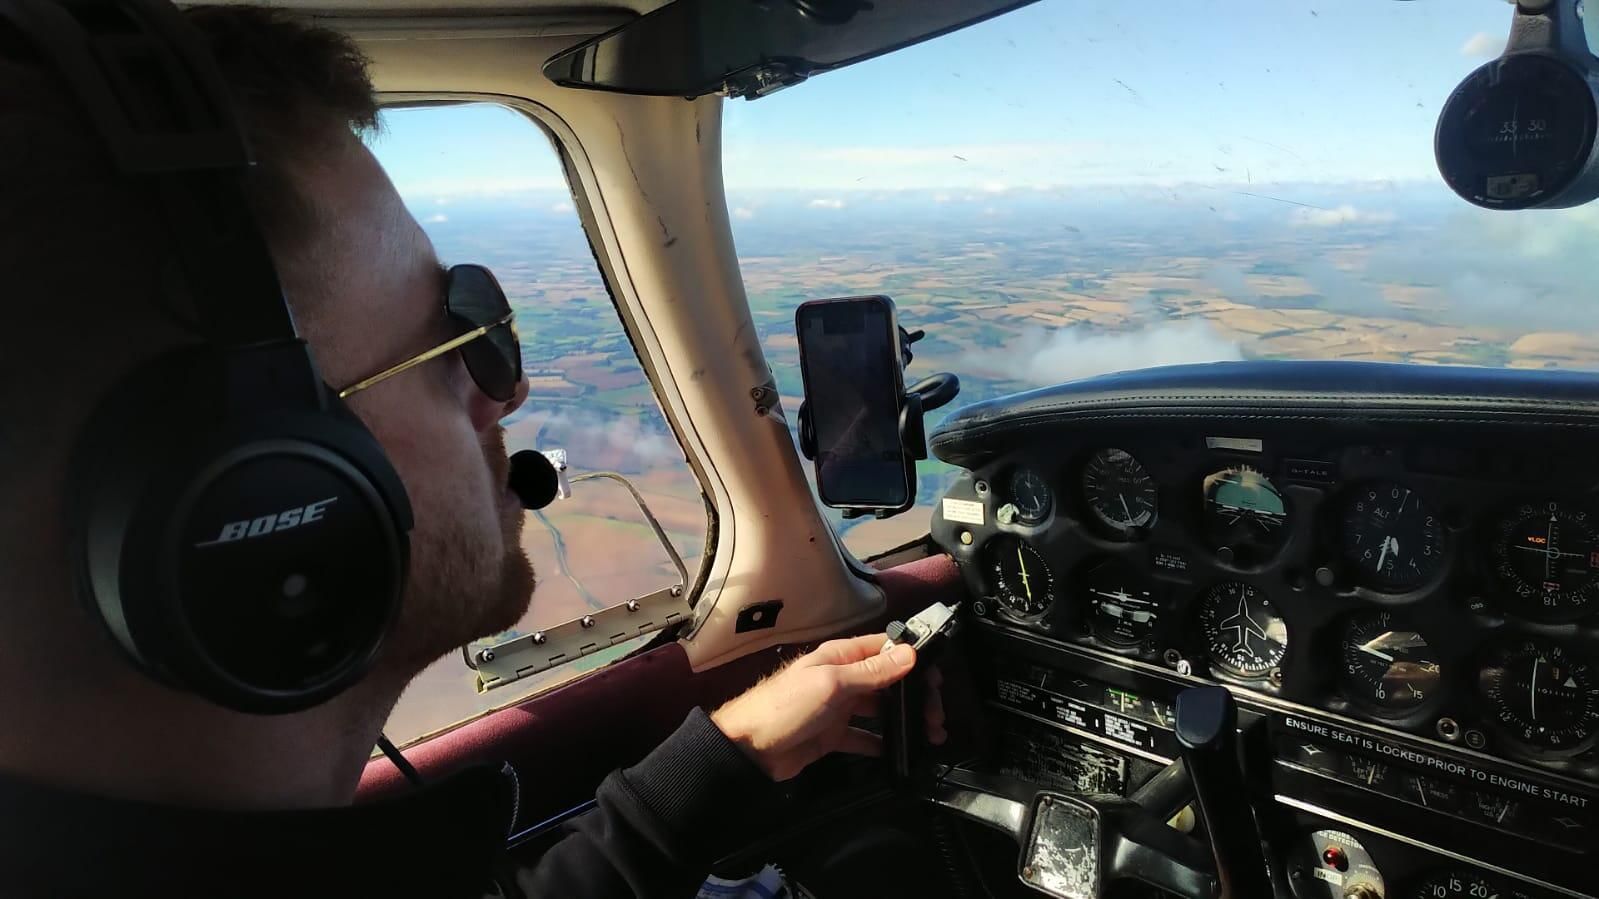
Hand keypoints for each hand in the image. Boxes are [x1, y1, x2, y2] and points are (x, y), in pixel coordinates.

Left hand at [710, 634, 943, 780]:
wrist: (748, 750)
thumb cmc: (784, 707)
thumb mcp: (831, 684)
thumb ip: (871, 672)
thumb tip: (909, 653)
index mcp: (839, 657)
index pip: (885, 648)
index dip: (913, 658)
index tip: (936, 677)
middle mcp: (842, 678)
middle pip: (888, 680)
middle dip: (915, 695)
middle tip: (936, 716)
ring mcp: (838, 708)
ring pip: (881, 710)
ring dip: (905, 720)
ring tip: (929, 735)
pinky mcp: (834, 735)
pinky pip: (866, 737)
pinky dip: (884, 744)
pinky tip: (902, 752)